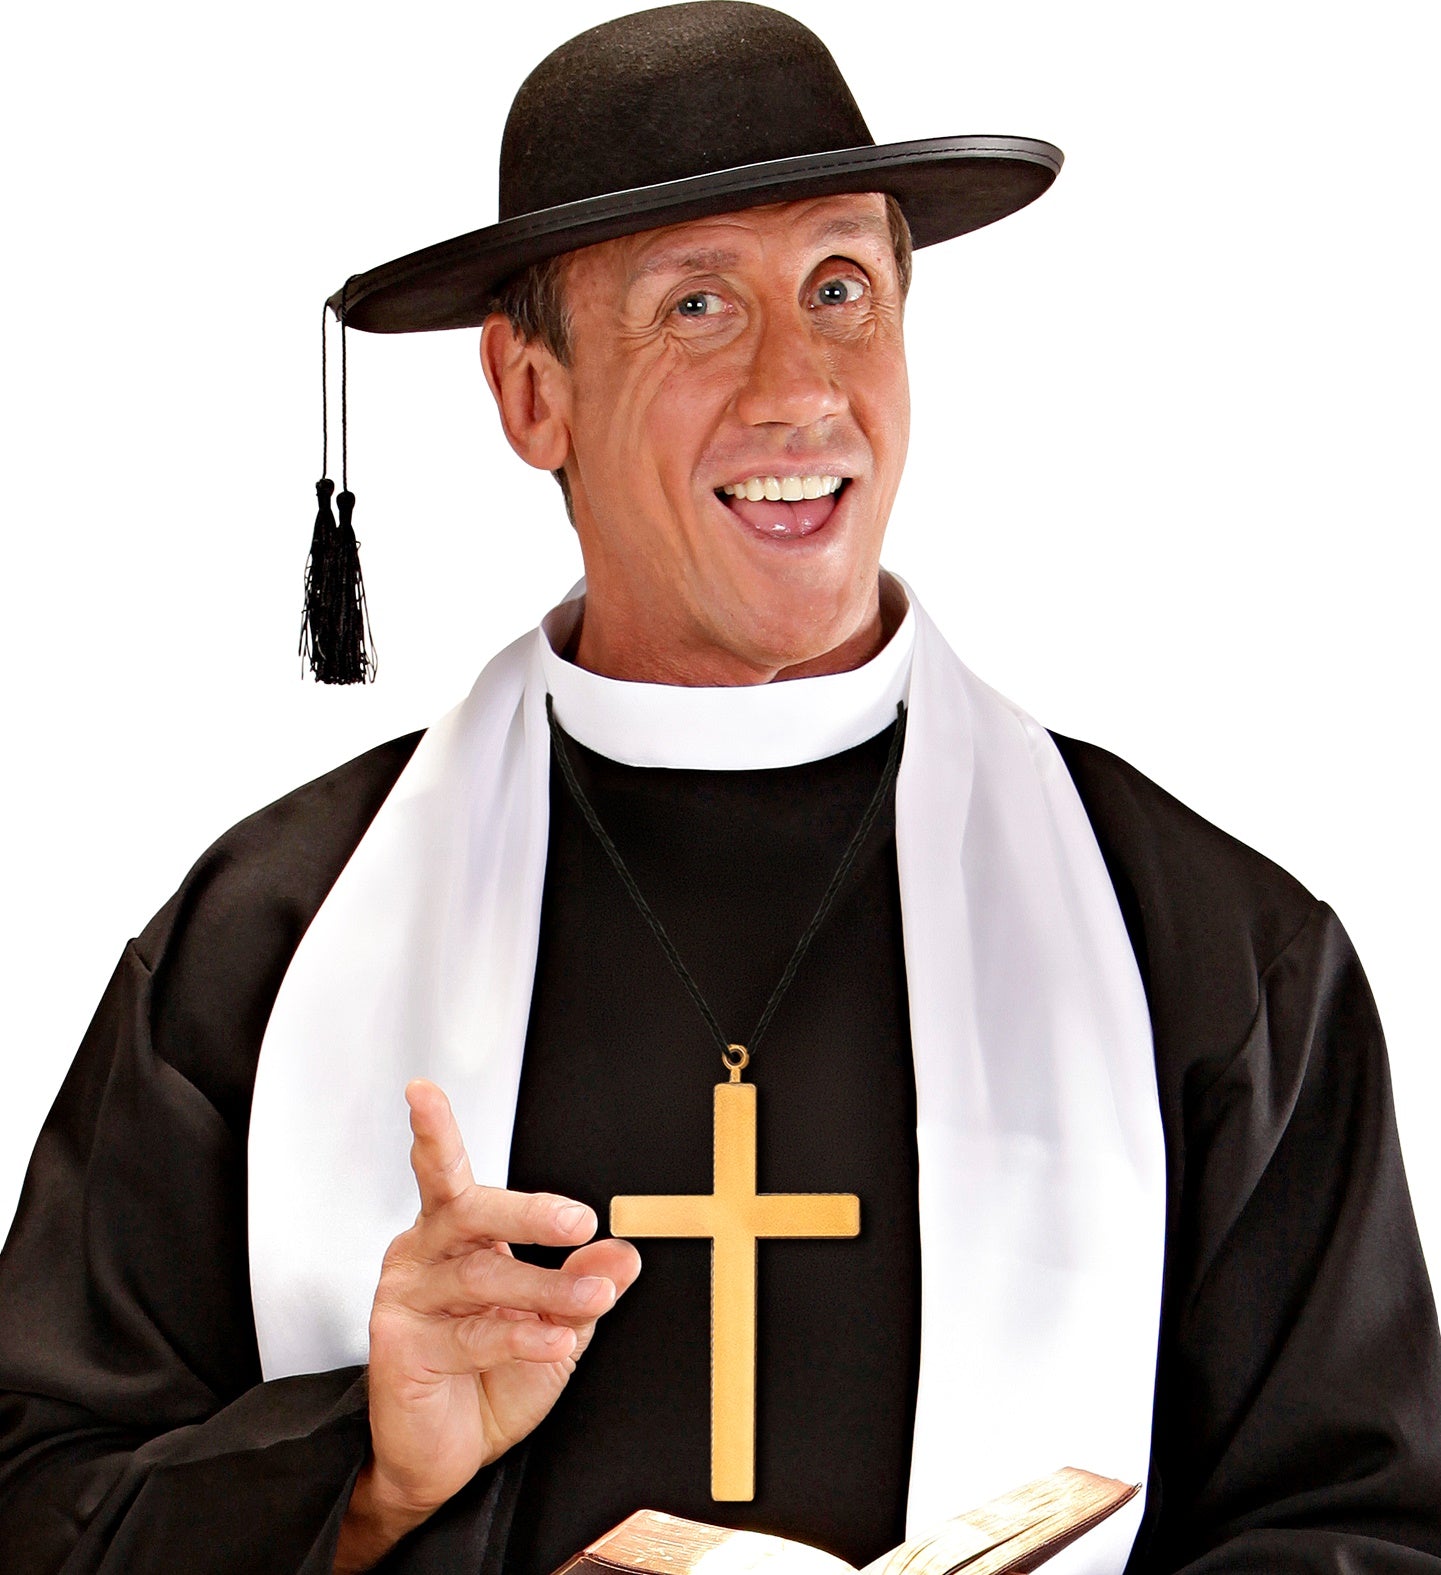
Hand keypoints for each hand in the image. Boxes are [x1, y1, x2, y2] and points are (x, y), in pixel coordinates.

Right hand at [334, 1079, 640, 1570]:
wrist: (450, 1458)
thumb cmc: (493, 1378)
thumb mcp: (556, 1323)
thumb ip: (584, 1286)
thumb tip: (622, 1254)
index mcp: (454, 1233)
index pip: (443, 1171)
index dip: (432, 1129)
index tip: (422, 1092)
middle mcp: (423, 1254)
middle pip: (467, 1211)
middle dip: (527, 1212)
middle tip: (577, 1222)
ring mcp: (407, 1299)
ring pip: (482, 1277)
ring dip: (546, 1291)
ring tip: (592, 1303)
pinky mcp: (400, 1346)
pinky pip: (471, 1333)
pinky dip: (521, 1334)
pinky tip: (554, 1339)